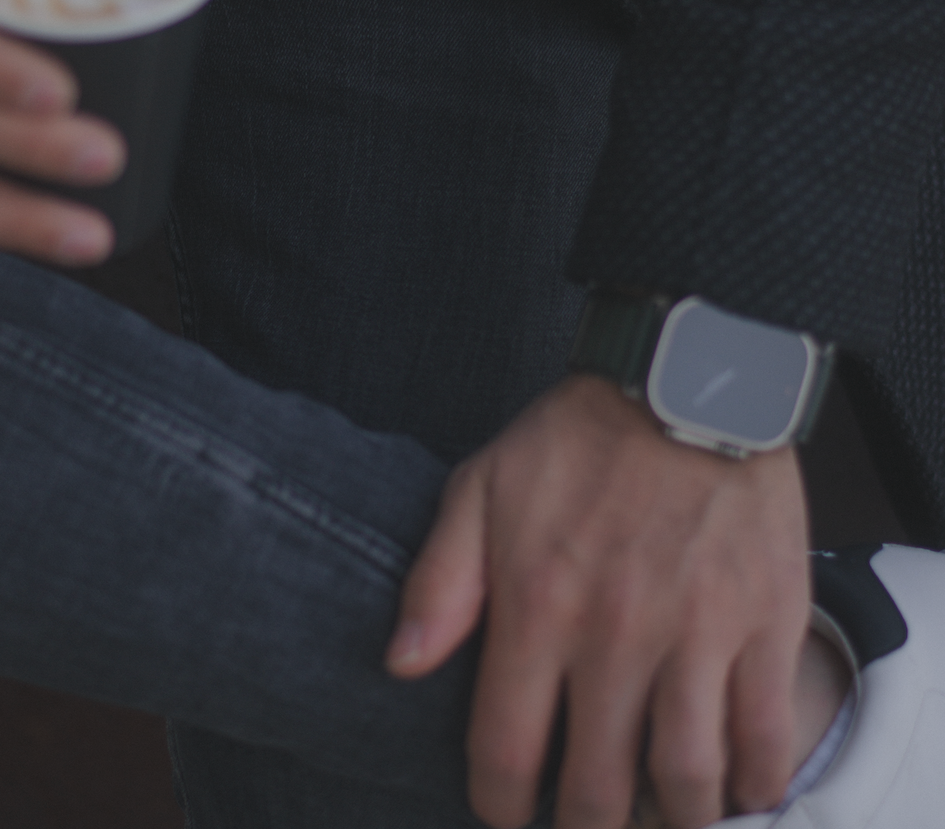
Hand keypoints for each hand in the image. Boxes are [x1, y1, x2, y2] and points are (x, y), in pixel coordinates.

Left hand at [386, 374, 809, 828]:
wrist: (686, 381)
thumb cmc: (576, 437)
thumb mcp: (482, 485)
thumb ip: (440, 580)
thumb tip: (400, 666)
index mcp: (537, 604)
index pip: (505, 750)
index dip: (497, 803)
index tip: (503, 809)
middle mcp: (616, 635)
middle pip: (596, 790)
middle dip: (579, 826)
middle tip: (577, 819)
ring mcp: (698, 634)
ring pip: (685, 783)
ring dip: (667, 818)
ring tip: (650, 810)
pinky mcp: (764, 623)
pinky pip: (765, 739)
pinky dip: (751, 784)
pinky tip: (732, 787)